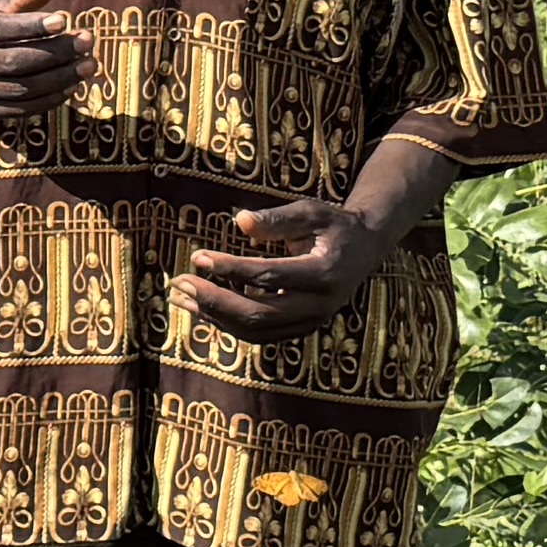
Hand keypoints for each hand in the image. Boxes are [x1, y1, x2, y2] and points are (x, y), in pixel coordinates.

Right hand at [0, 0, 94, 122]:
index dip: (31, 26)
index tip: (63, 20)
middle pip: (13, 61)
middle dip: (55, 53)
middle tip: (87, 42)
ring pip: (19, 89)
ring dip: (58, 79)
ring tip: (88, 66)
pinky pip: (18, 110)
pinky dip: (48, 101)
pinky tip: (71, 87)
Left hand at [175, 196, 391, 344]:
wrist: (366, 248)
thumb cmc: (335, 225)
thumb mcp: (312, 212)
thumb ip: (277, 219)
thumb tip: (239, 221)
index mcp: (324, 273)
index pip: (269, 277)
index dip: (230, 268)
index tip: (198, 256)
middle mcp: (320, 305)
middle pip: (258, 313)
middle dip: (214, 300)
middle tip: (180, 282)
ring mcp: (312, 322)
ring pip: (256, 330)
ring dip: (215, 315)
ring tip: (181, 296)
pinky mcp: (302, 328)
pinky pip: (261, 334)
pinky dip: (229, 322)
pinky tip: (203, 306)